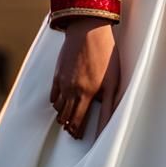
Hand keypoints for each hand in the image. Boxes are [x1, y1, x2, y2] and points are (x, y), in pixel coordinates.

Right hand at [50, 16, 120, 138]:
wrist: (88, 30)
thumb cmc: (106, 54)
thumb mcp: (112, 82)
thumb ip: (108, 107)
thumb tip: (106, 127)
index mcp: (86, 95)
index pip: (77, 121)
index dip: (77, 131)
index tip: (78, 136)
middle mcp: (71, 91)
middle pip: (65, 117)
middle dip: (69, 126)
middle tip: (72, 131)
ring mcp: (62, 82)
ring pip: (58, 107)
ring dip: (62, 115)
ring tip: (67, 119)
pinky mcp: (57, 73)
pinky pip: (53, 94)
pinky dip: (55, 102)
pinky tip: (59, 103)